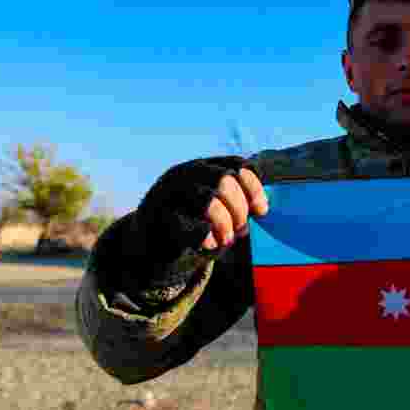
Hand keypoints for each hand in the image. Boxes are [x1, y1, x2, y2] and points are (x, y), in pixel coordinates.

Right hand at [137, 156, 268, 261]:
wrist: (148, 242)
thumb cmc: (192, 223)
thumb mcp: (215, 207)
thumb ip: (237, 203)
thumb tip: (262, 208)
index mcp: (203, 167)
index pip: (236, 165)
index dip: (254, 187)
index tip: (261, 211)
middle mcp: (184, 174)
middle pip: (224, 180)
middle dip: (239, 208)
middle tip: (241, 229)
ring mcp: (168, 193)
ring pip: (208, 200)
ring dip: (225, 223)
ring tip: (228, 239)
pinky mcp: (156, 218)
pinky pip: (185, 225)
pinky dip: (204, 236)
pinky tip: (210, 244)